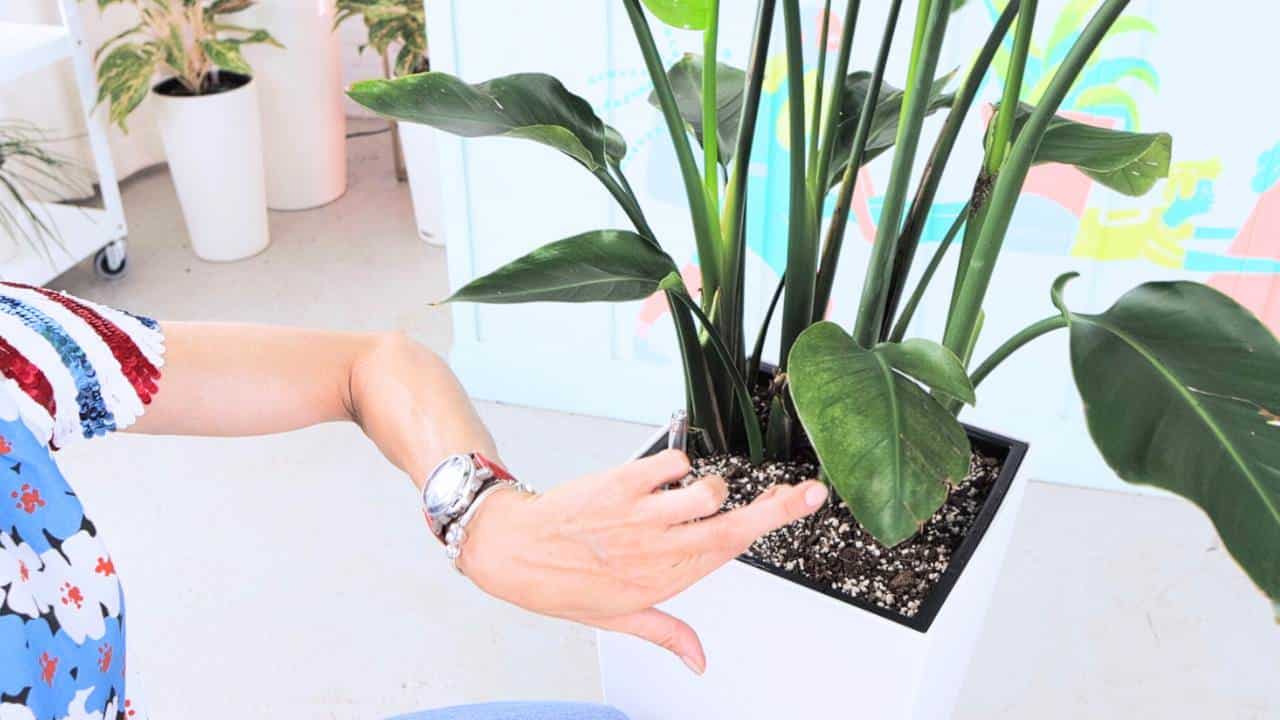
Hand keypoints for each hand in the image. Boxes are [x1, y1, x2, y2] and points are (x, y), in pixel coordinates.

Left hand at [456, 449, 827, 673]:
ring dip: (706, 486)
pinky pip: (671, 462)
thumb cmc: (561, 584)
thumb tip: (701, 663)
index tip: (804, 503)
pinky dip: (674, 463)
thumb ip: (667, 634)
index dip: (774, 526)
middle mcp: (660, 550)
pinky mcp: (621, 483)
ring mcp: (642, 515)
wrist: (510, 551)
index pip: (733, 552)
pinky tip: (657, 476)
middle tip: (807, 491)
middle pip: (735, 523)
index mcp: (665, 582)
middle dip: (778, 506)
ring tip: (683, 494)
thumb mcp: (616, 619)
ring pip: (707, 489)